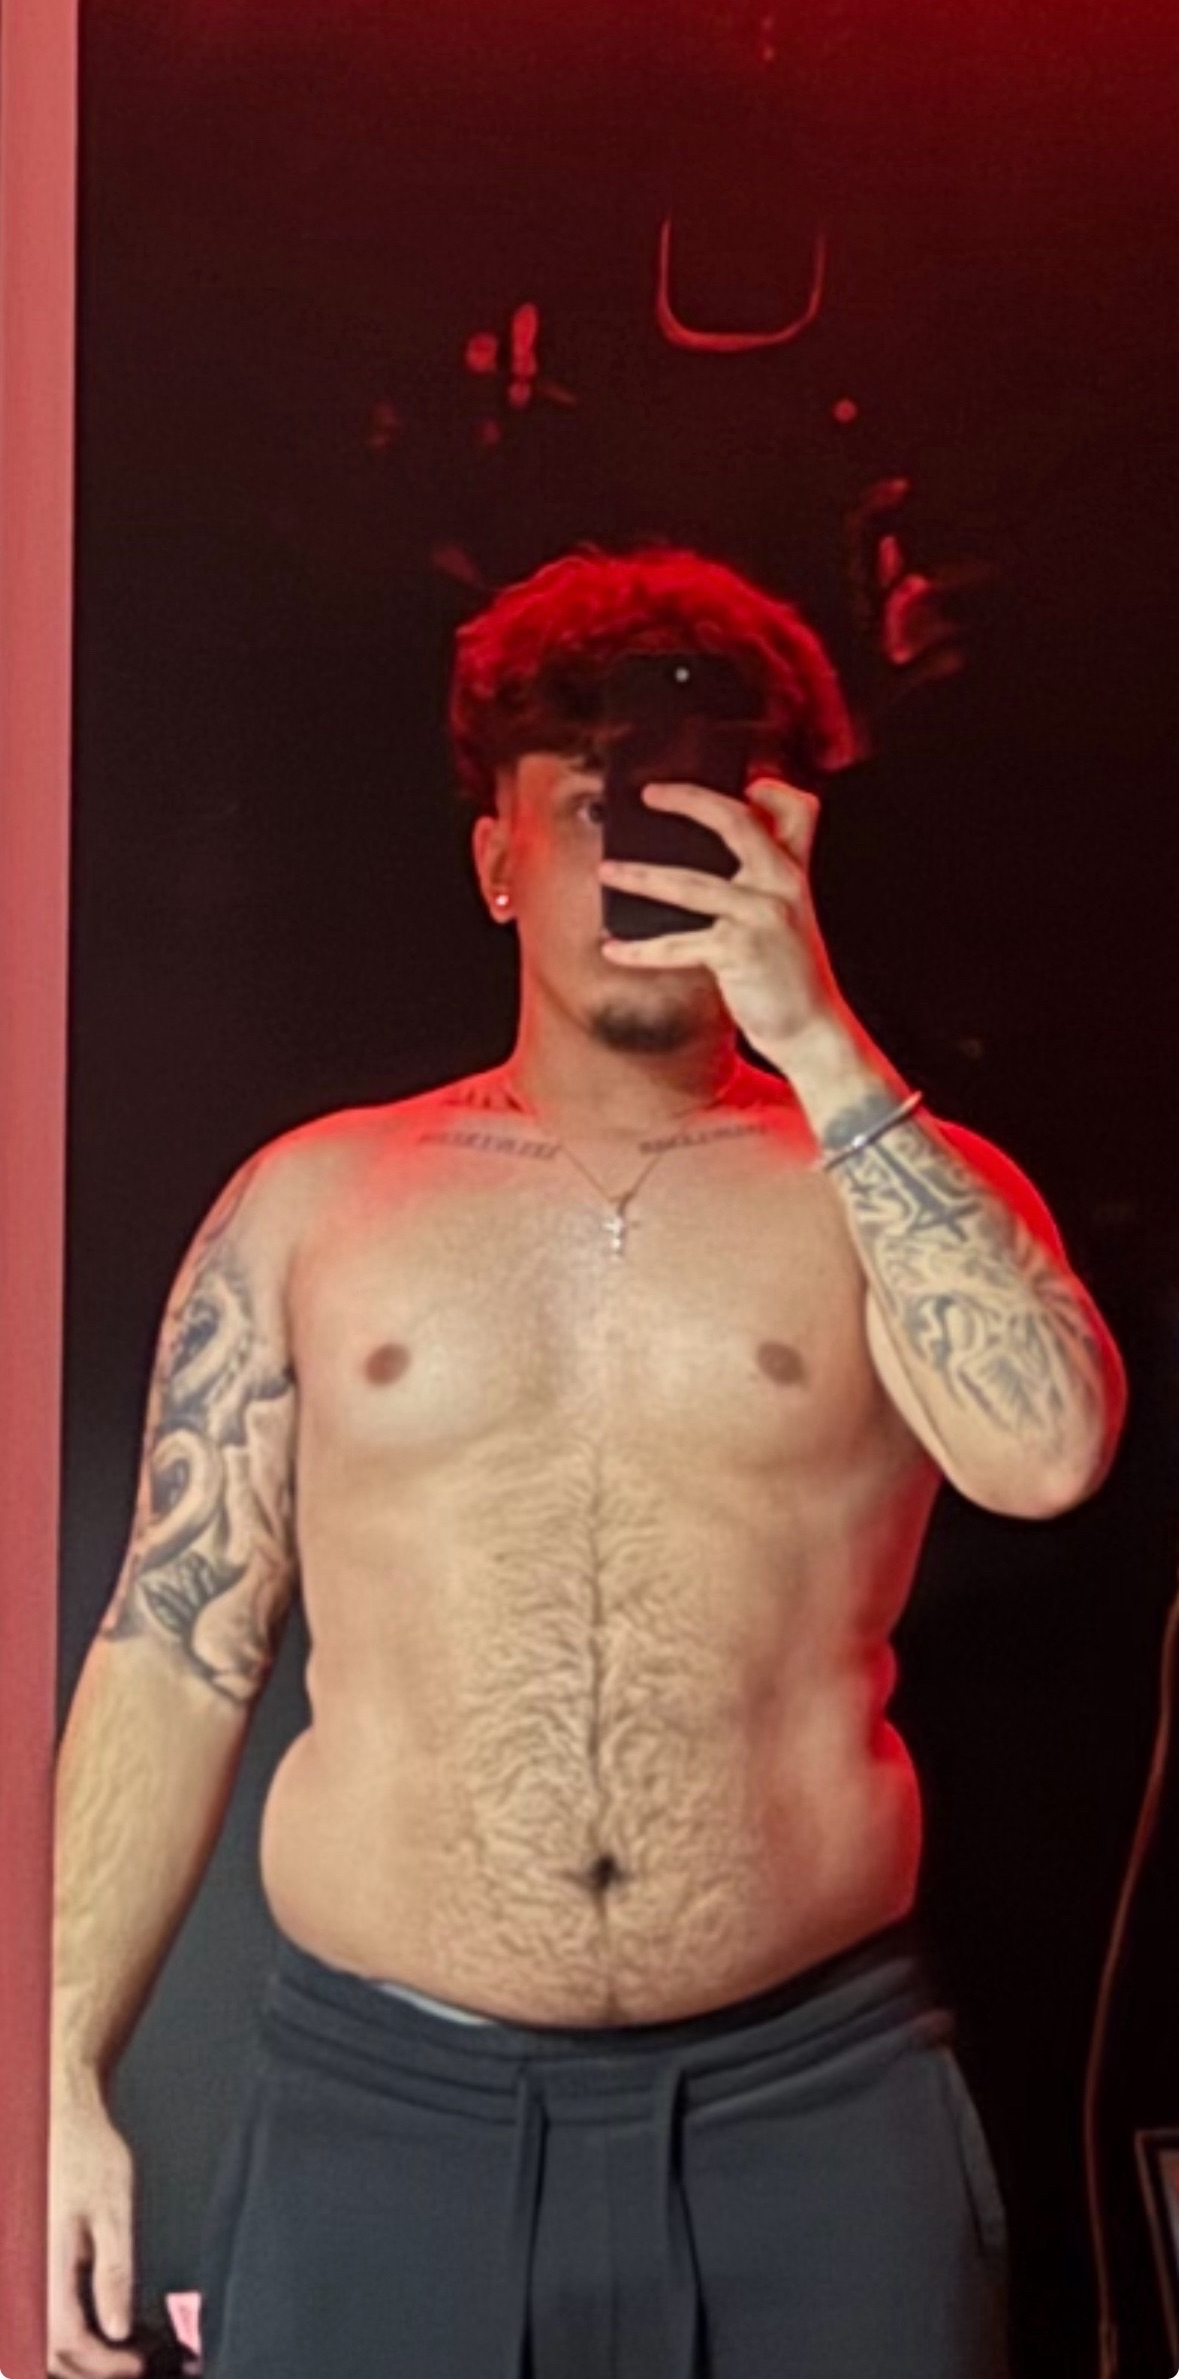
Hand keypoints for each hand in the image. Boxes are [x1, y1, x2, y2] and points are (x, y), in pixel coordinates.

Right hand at [49, 2089, 143, 2376]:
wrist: (58, 2118)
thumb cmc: (87, 2154)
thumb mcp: (113, 2210)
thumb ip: (113, 2274)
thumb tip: (117, 2330)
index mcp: (43, 2267)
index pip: (67, 2342)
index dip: (103, 2365)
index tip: (136, 2365)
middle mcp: (21, 2276)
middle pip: (47, 2352)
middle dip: (90, 2369)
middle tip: (130, 2366)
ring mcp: (17, 2273)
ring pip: (35, 2340)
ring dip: (72, 2357)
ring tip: (112, 2357)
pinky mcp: (21, 2267)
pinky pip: (34, 2316)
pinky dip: (60, 2334)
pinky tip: (90, 2330)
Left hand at [598, 775, 844, 1064]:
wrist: (813, 1029)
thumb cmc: (789, 974)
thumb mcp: (788, 919)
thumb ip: (759, 886)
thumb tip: (693, 865)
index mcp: (795, 873)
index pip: (797, 811)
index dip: (770, 790)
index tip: (744, 782)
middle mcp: (783, 885)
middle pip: (737, 822)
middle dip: (689, 801)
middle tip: (649, 794)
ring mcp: (761, 916)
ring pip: (691, 884)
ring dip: (642, 876)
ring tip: (607, 870)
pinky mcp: (740, 952)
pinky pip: (678, 945)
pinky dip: (641, 949)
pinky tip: (613, 949)